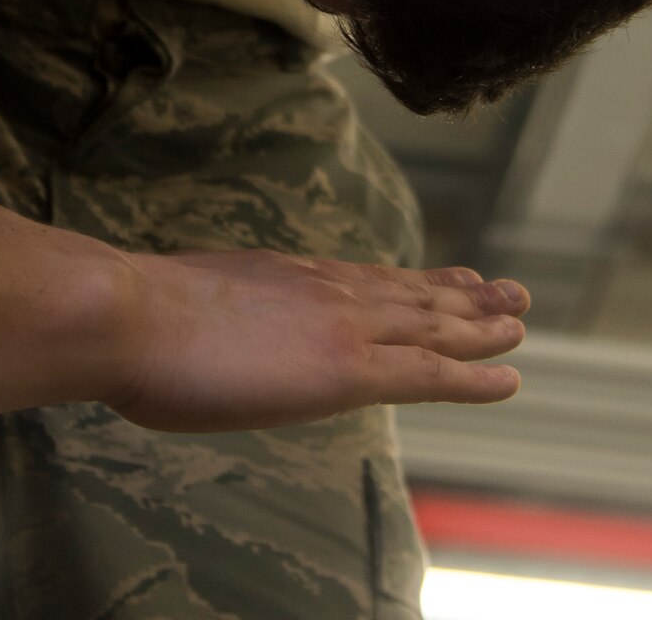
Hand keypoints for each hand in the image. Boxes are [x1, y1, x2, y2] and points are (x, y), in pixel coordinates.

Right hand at [108, 249, 527, 432]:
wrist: (130, 314)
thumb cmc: (134, 317)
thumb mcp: (184, 300)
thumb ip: (214, 312)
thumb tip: (198, 327)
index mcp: (290, 275)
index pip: (369, 279)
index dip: (417, 281)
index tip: (453, 275)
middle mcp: (327, 291)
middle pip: (413, 295)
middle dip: (466, 296)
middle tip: (510, 293)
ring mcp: (342, 326)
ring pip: (433, 327)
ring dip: (483, 326)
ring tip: (520, 321)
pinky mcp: (347, 369)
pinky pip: (428, 373)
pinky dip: (473, 375)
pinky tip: (508, 376)